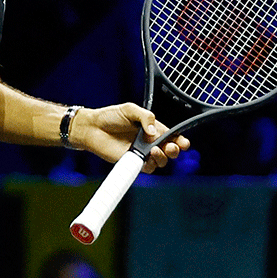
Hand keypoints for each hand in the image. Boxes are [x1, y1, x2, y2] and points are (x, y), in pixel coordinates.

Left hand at [70, 103, 189, 173]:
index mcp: (152, 128)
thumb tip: (154, 132)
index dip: (180, 140)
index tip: (183, 142)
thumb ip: (145, 116)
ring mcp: (142, 152)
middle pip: (170, 150)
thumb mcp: (129, 109)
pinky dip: (150, 164)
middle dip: (175, 150)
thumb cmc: (110, 117)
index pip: (171, 135)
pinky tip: (146, 157)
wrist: (92, 128)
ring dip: (162, 157)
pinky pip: (147, 168)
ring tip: (154, 150)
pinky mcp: (133, 162)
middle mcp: (149, 142)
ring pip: (161, 161)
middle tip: (171, 147)